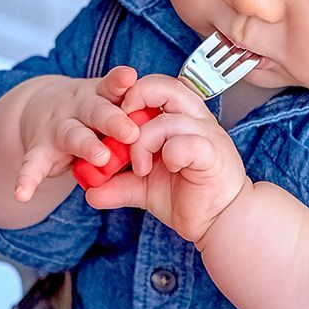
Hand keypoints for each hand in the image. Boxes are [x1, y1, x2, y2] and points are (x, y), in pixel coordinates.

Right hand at [13, 66, 143, 201]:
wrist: (40, 109)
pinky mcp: (39, 150)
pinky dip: (26, 178)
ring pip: (72, 135)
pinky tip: (21, 193)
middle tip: (131, 131)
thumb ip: (133, 112)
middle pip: (97, 111)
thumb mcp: (107, 103)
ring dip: (85, 146)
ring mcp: (58, 128)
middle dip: (113, 120)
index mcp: (100, 96)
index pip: (113, 87)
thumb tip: (175, 124)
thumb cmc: (88, 111)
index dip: (121, 84)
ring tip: (99, 157)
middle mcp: (78, 108)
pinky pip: (32, 164)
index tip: (132, 80)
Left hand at [84, 74, 250, 245]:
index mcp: (178, 118)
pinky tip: (169, 169)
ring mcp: (206, 134)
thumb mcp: (142, 188)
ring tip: (139, 168)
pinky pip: (188, 142)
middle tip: (121, 131)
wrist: (219, 222)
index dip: (131, 93)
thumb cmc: (185, 197)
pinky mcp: (213, 154)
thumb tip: (89, 191)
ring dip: (144, 143)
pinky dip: (170, 154)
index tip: (111, 117)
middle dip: (136, 100)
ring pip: (168, 119)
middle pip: (166, 86)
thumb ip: (117, 185)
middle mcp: (194, 119)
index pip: (155, 87)